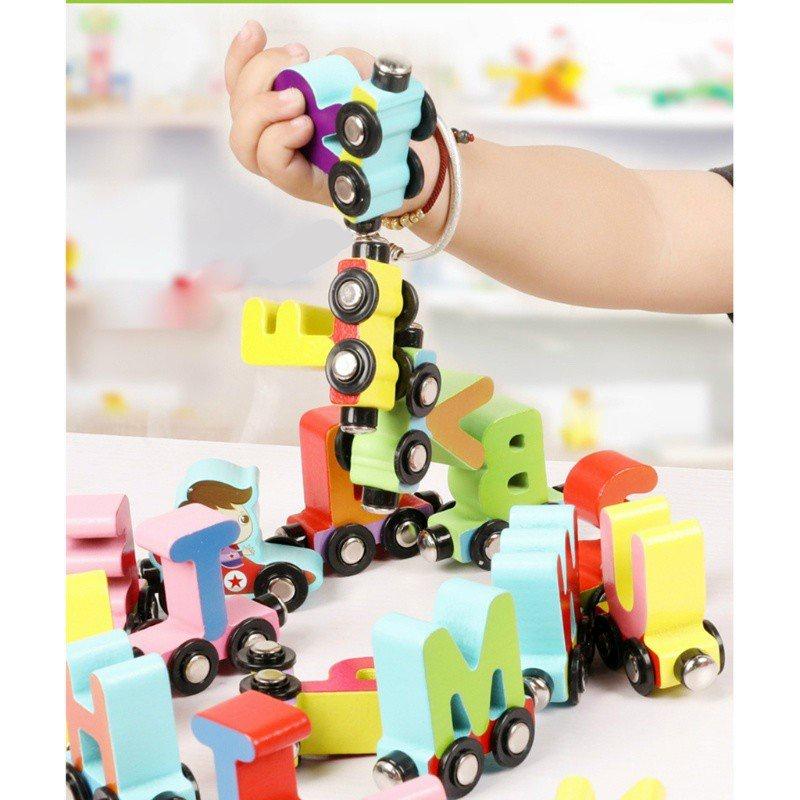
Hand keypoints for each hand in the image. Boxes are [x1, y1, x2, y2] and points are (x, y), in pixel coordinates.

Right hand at [225, 20, 439, 214]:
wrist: (403, 161)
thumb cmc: (375, 124)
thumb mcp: (361, 81)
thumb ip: (342, 64)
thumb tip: (326, 64)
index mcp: (277, 109)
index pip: (240, 83)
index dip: (239, 56)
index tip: (256, 29)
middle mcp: (272, 137)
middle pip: (238, 107)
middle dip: (259, 73)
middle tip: (299, 59)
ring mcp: (282, 163)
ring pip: (242, 139)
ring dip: (264, 109)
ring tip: (298, 100)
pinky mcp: (297, 184)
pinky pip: (271, 162)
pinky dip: (281, 137)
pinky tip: (304, 125)